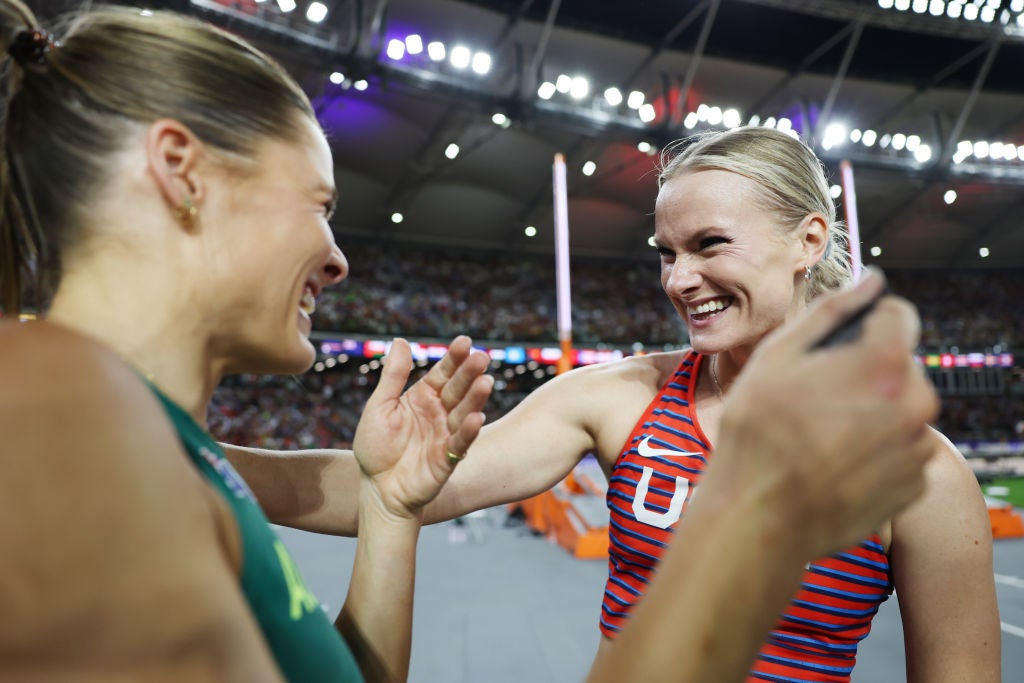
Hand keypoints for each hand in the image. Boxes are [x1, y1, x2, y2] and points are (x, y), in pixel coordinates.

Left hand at [352, 336, 493, 519]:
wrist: (378, 488)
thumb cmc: (376, 447)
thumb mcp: (380, 406)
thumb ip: (393, 376)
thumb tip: (400, 340)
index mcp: (423, 396)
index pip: (443, 372)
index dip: (454, 358)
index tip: (465, 342)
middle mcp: (439, 412)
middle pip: (458, 388)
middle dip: (470, 373)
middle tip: (482, 357)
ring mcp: (446, 433)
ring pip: (465, 411)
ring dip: (476, 398)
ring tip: (486, 382)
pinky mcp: (449, 457)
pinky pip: (461, 441)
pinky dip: (469, 430)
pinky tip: (476, 417)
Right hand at [708, 269, 938, 558]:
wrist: (761, 515)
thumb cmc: (759, 431)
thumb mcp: (779, 355)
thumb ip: (832, 310)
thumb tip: (872, 280)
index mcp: (886, 363)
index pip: (898, 315)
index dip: (864, 321)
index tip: (835, 343)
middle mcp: (917, 404)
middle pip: (900, 365)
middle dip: (866, 371)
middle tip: (815, 395)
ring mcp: (917, 449)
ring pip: (901, 409)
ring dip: (871, 411)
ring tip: (820, 433)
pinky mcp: (913, 486)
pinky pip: (900, 451)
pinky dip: (874, 450)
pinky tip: (833, 461)